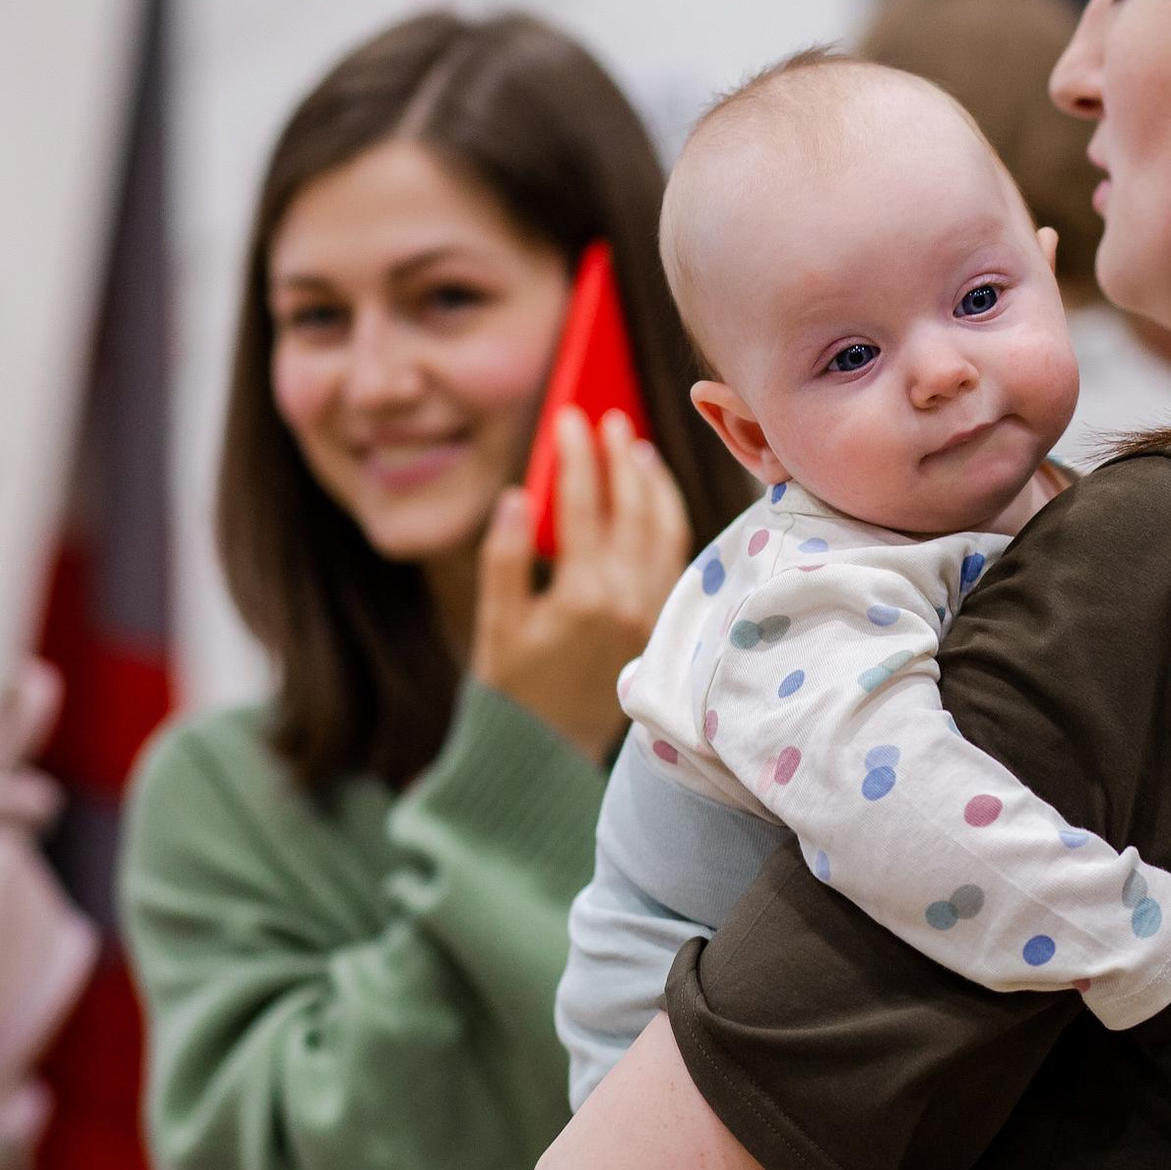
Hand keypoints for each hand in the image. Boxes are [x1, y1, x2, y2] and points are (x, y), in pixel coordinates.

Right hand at [472, 408, 691, 756]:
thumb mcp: (496, 623)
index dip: (576, 456)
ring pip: (665, 531)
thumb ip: (505, 557)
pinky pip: (674, 558)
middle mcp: (627, 600)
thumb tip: (518, 496)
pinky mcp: (660, 624)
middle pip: (632, 509)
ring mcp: (651, 612)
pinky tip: (654, 502)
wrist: (547, 750)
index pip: (582, 506)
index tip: (569, 419)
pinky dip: (668, 521)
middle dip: (622, 458)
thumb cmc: (514, 689)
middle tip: (610, 420)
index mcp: (583, 596)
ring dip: (653, 485)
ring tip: (638, 450)